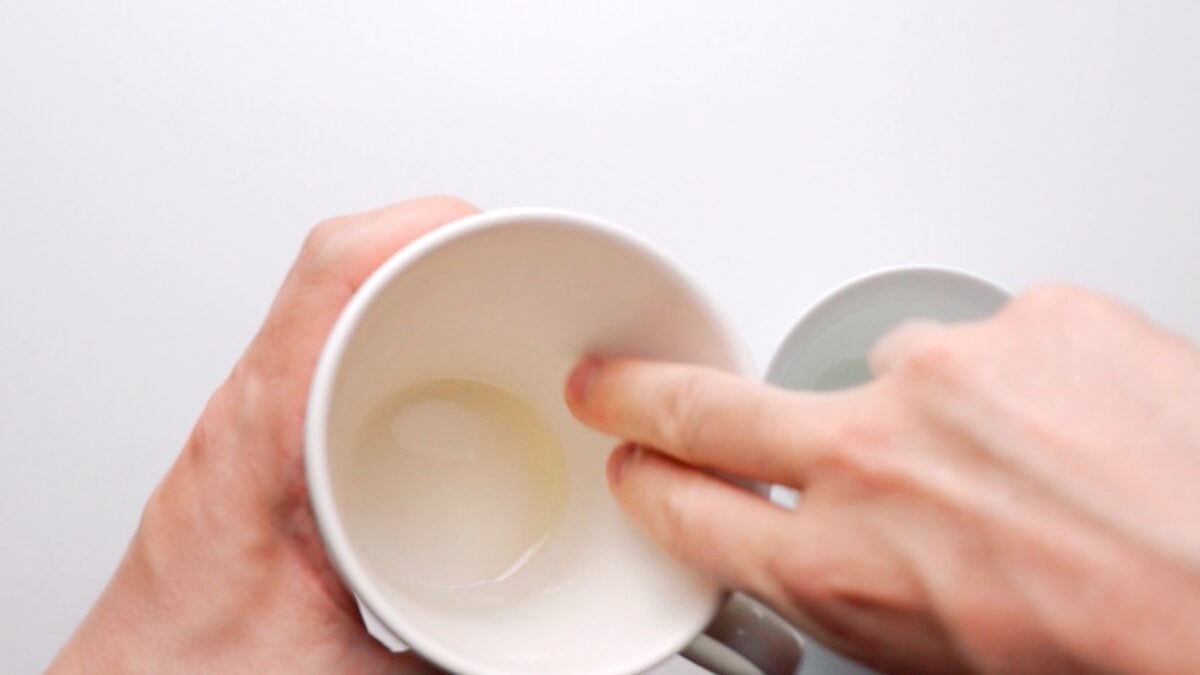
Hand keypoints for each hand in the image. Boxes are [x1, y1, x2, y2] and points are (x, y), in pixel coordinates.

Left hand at [49, 196, 476, 673]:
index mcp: (264, 442)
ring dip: (408, 274)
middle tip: (511, 261)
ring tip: (484, 288)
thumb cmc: (195, 674)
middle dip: (434, 242)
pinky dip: (386, 319)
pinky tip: (432, 353)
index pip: (332, 281)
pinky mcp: (267, 435)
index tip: (491, 234)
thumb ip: (459, 658)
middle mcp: (252, 411)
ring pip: (328, 297)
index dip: (417, 230)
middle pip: (336, 269)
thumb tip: (545, 655)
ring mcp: (255, 416)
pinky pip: (323, 338)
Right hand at [565, 286, 1199, 674]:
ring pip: (886, 370)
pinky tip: (1077, 428)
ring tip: (1018, 464)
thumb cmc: (1123, 653)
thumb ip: (857, 588)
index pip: (688, 508)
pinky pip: (993, 341)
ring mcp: (951, 375)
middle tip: (611, 382)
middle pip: (709, 408)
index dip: (649, 484)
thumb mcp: (939, 659)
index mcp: (841, 566)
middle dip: (641, 394)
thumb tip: (825, 552)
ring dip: (927, 411)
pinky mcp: (1035, 317)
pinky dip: (1019, 379)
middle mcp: (874, 460)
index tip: (634, 462)